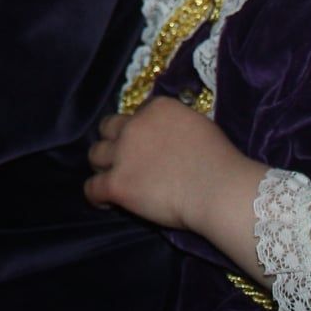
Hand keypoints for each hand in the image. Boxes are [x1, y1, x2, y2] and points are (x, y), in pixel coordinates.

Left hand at [85, 96, 262, 236]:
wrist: (218, 189)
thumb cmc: (219, 161)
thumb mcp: (198, 125)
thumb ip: (174, 125)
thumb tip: (168, 135)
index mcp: (156, 108)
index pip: (135, 114)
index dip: (139, 130)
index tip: (146, 146)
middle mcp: (134, 125)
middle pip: (108, 128)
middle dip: (113, 141)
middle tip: (124, 159)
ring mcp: (123, 154)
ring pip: (95, 155)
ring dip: (102, 166)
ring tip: (113, 179)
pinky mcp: (117, 183)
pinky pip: (91, 188)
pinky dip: (96, 196)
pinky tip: (107, 202)